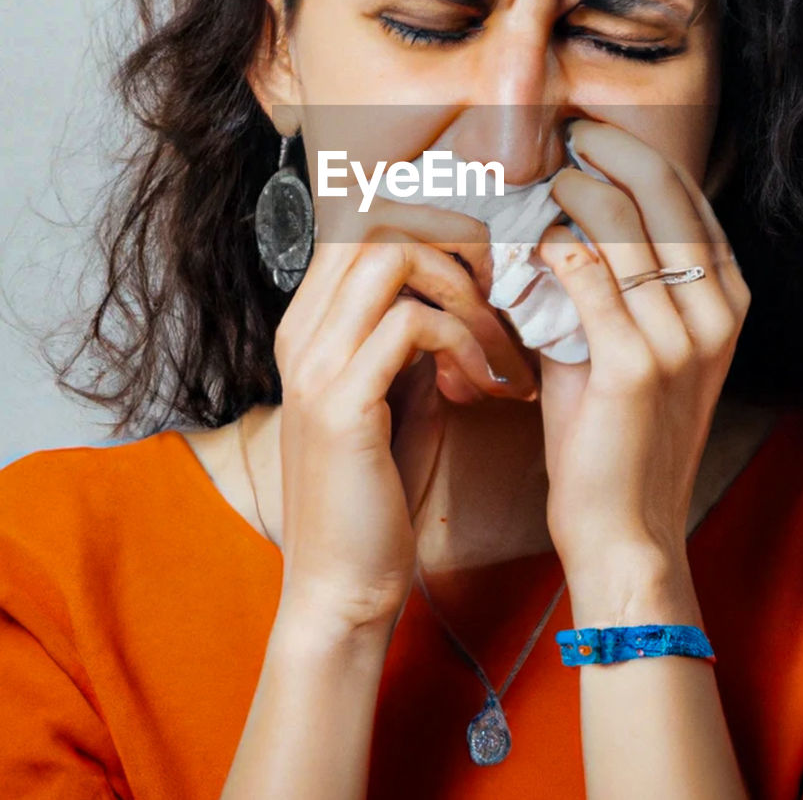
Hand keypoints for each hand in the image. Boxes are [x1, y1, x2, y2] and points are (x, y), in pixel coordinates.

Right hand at [272, 198, 535, 635]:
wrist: (342, 587)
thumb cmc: (378, 494)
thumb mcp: (401, 396)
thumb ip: (419, 338)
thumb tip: (465, 289)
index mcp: (313, 324)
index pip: (365, 218)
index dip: (436, 220)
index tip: (489, 266)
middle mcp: (302, 330)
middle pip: (376, 217)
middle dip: (456, 238)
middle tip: (499, 289)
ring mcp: (314, 363)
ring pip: (390, 255)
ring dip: (464, 288)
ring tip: (497, 342)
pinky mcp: (338, 402)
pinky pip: (410, 324)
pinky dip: (463, 341)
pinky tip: (486, 385)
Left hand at [535, 119, 751, 604]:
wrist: (625, 529)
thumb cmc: (618, 431)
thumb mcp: (637, 344)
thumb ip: (616, 280)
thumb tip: (562, 215)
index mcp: (727, 300)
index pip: (687, 194)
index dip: (634, 151)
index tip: (586, 132)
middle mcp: (717, 313)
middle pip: (663, 192)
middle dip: (606, 149)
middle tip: (559, 132)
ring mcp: (682, 341)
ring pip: (623, 226)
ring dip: (570, 193)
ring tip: (535, 184)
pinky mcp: (636, 369)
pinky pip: (587, 278)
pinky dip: (551, 248)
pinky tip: (528, 241)